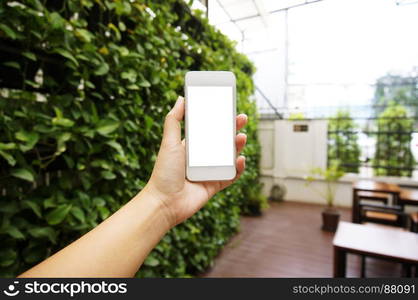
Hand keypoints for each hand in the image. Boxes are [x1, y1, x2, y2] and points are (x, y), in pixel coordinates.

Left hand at [146, 96, 246, 226]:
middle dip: (233, 129)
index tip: (228, 108)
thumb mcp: (169, 142)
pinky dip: (238, 168)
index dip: (219, 119)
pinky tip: (240, 159)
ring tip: (241, 138)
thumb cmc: (164, 173)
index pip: (208, 129)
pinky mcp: (215, 185)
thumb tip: (181, 98)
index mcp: (191, 147)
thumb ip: (174, 120)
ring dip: (237, 146)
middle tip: (242, 118)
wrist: (165, 203)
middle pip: (222, 141)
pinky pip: (232, 175)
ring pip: (229, 156)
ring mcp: (209, 172)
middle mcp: (201, 158)